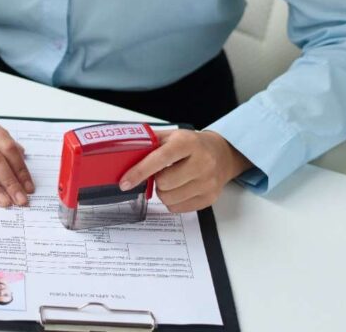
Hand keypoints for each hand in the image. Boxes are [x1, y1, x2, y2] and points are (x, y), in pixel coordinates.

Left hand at [119, 129, 251, 212]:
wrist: (222, 154)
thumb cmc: (192, 145)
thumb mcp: (172, 136)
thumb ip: (150, 142)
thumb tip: (123, 153)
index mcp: (188, 143)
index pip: (160, 159)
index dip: (140, 171)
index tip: (124, 182)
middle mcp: (202, 162)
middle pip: (163, 183)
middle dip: (155, 180)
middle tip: (160, 173)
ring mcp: (208, 182)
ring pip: (168, 198)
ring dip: (163, 192)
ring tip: (171, 180)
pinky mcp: (209, 198)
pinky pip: (177, 208)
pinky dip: (172, 201)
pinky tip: (179, 188)